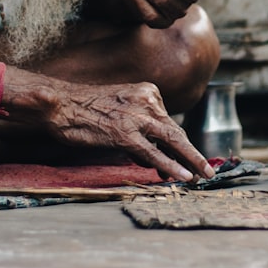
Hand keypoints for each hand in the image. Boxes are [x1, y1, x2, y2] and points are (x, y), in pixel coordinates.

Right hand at [44, 80, 214, 180]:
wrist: (61, 103)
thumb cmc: (85, 109)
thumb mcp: (119, 108)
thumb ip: (139, 125)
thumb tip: (153, 154)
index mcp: (147, 91)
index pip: (169, 121)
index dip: (178, 144)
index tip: (185, 160)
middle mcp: (146, 101)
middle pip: (176, 130)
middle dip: (192, 153)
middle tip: (206, 170)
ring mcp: (137, 117)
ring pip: (173, 140)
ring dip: (191, 160)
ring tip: (203, 175)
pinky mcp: (125, 134)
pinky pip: (154, 153)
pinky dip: (171, 166)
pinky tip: (183, 176)